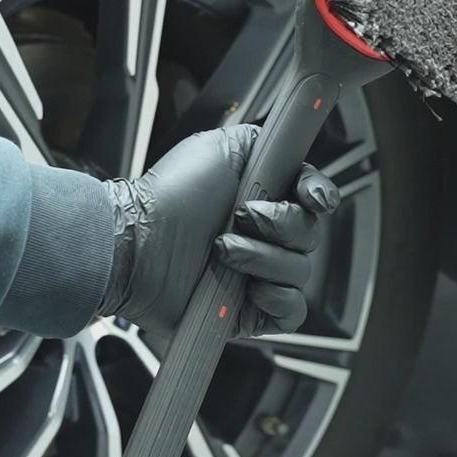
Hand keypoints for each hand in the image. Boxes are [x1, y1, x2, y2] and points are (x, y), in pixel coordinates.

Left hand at [96, 125, 339, 336]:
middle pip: (309, 235)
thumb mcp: (220, 147)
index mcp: (263, 199)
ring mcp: (257, 276)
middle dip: (279, 225)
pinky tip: (249, 288)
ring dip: (262, 259)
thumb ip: (266, 143)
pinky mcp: (249, 313)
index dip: (319, 196)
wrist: (137, 242)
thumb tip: (293, 143)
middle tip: (241, 217)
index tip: (310, 196)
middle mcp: (263, 238)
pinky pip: (291, 312)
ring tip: (222, 252)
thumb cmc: (169, 195)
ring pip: (299, 271)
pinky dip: (278, 299)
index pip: (313, 198)